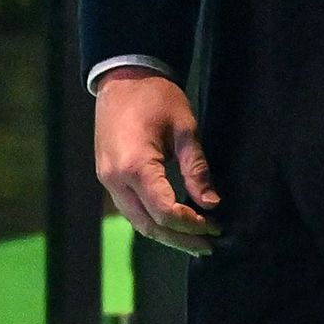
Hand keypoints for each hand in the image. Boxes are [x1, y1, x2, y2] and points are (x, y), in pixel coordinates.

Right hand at [94, 69, 219, 256]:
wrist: (123, 76)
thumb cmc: (156, 96)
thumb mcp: (185, 129)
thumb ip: (197, 170)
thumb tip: (211, 204)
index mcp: (135, 166)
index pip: (165, 212)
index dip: (192, 225)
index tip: (216, 225)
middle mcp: (115, 179)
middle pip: (148, 225)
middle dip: (180, 239)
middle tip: (208, 246)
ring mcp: (107, 179)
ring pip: (136, 221)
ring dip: (165, 234)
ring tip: (193, 241)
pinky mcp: (107, 176)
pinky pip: (129, 208)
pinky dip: (151, 220)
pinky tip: (172, 222)